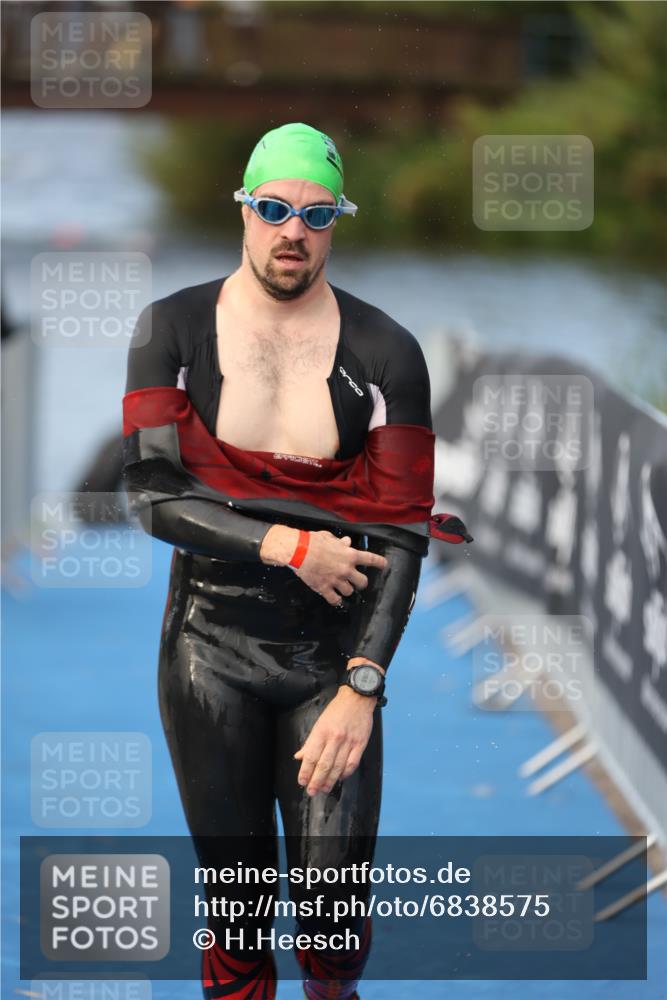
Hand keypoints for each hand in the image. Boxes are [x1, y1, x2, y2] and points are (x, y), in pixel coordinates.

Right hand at [260, 526, 387, 606]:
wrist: (298, 551)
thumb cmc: (312, 541)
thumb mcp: (329, 538)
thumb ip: (340, 543)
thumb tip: (347, 542)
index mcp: (350, 555)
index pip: (370, 559)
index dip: (379, 563)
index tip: (384, 565)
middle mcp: (346, 569)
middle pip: (363, 582)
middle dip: (361, 583)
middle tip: (357, 582)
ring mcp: (336, 580)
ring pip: (349, 592)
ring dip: (346, 590)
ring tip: (341, 587)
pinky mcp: (325, 588)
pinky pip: (335, 600)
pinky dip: (335, 600)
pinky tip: (334, 598)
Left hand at [293, 660, 385, 795]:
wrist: (357, 698)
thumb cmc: (337, 710)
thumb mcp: (319, 723)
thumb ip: (310, 742)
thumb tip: (299, 756)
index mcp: (321, 732)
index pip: (311, 756)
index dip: (305, 772)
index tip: (302, 781)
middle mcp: (334, 738)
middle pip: (324, 765)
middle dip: (316, 781)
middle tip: (312, 791)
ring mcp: (348, 741)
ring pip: (338, 767)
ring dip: (330, 781)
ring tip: (324, 788)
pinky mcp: (360, 743)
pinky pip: (352, 763)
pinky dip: (346, 773)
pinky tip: (340, 778)